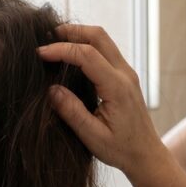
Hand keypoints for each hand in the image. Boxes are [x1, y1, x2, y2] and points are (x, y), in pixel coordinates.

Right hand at [37, 24, 164, 173]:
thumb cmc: (121, 149)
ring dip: (79, 36)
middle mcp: (125, 74)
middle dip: (71, 31)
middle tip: (45, 36)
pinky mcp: (124, 76)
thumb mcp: (93, 136)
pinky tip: (70, 55)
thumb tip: (51, 89)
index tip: (39, 54)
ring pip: (103, 40)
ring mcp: (127, 73)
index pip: (87, 55)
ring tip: (54, 42)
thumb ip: (72, 112)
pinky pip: (106, 50)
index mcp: (117, 87)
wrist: (146, 155)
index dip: (61, 49)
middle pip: (98, 36)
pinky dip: (87, 45)